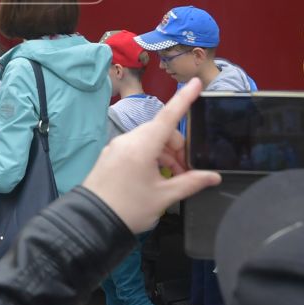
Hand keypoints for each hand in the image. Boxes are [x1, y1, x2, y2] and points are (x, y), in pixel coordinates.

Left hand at [83, 80, 220, 232]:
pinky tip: (155, 178)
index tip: (196, 82)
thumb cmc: (128, 209)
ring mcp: (117, 147)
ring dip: (165, 155)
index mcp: (142, 146)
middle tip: (185, 173)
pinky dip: (150, 158)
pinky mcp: (110, 156)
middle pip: (161, 132)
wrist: (91, 221)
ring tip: (172, 180)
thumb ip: (191, 183)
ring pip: (149, 141)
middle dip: (178, 148)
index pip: (169, 116)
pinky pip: (136, 149)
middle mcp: (128, 140)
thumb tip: (213, 177)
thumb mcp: (164, 197)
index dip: (184, 99)